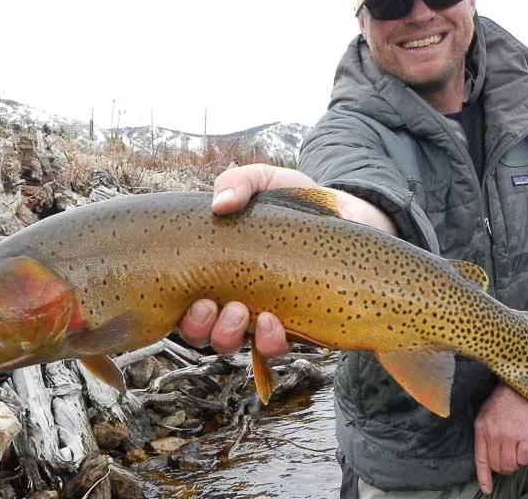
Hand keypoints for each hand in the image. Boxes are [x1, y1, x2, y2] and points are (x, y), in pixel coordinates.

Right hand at [177, 164, 395, 356]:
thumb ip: (238, 181)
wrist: (346, 217)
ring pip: (231, 344)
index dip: (181, 311)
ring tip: (242, 311)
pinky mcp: (295, 326)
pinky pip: (274, 347)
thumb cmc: (294, 202)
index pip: (183, 302)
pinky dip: (270, 341)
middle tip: (212, 305)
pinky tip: (275, 322)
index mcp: (215, 270)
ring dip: (228, 335)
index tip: (194, 296)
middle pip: (201, 332)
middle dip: (200, 327)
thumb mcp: (263, 181)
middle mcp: (231, 298)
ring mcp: (262, 316)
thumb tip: (220, 204)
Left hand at [474, 383, 527, 494]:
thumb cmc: (505, 400)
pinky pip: (524, 459)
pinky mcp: (526, 436)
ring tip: (518, 452)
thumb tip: (489, 454)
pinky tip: (526, 447)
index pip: (480, 458)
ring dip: (515, 463)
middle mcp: (493, 434)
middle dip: (503, 467)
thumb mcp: (487, 413)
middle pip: (497, 465)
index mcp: (481, 428)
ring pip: (510, 465)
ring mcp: (509, 436)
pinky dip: (526, 458)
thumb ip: (486, 432)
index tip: (487, 489)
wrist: (523, 386)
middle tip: (510, 457)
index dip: (483, 476)